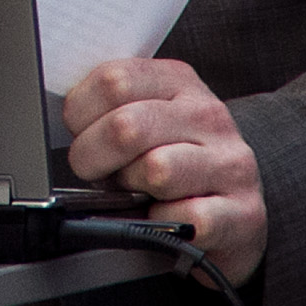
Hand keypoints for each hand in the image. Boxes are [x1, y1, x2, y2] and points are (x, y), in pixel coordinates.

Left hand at [64, 57, 265, 287]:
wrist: (237, 210)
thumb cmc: (177, 162)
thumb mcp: (147, 120)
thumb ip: (110, 107)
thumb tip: (61, 118)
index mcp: (179, 83)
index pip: (113, 80)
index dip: (80, 113)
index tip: (78, 133)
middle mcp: (209, 116)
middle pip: (127, 126)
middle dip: (93, 157)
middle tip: (94, 172)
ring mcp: (231, 163)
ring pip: (156, 169)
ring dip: (133, 189)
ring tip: (138, 192)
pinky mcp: (244, 213)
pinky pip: (185, 218)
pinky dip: (163, 225)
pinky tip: (166, 219)